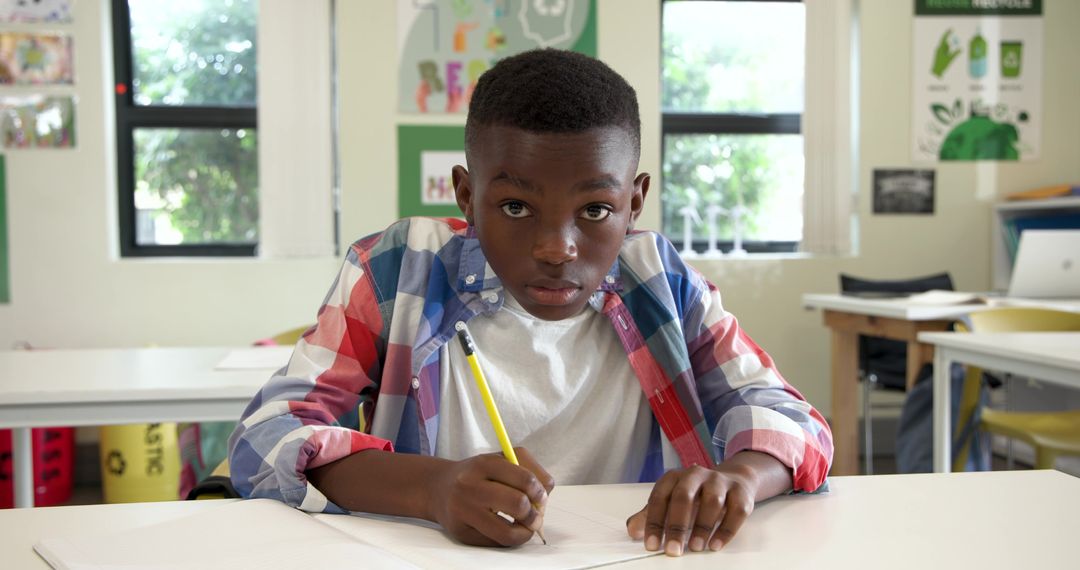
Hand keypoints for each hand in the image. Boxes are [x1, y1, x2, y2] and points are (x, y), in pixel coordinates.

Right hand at [429, 447, 554, 546]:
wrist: (438, 488)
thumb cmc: (479, 475)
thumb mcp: (501, 460)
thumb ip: (529, 470)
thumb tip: (544, 498)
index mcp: (484, 463)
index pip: (525, 479)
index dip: (540, 492)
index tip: (541, 498)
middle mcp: (470, 485)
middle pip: (518, 504)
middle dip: (535, 514)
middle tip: (535, 516)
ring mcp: (463, 510)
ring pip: (507, 532)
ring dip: (525, 532)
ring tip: (524, 527)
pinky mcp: (460, 532)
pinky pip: (495, 542)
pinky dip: (507, 538)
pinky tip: (505, 528)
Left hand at [626, 462, 756, 555]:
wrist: (733, 480)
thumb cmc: (697, 495)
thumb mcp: (671, 502)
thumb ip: (650, 515)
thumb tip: (632, 530)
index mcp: (675, 477)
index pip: (660, 497)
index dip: (653, 522)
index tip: (651, 545)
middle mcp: (696, 475)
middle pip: (684, 496)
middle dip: (676, 525)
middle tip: (673, 550)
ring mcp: (720, 482)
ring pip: (712, 501)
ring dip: (702, 526)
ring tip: (695, 547)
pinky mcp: (740, 493)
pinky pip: (736, 510)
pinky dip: (726, 530)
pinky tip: (715, 544)